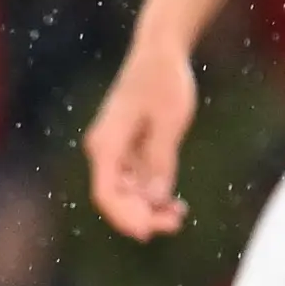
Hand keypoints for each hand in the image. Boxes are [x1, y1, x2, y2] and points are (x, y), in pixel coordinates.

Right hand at [84, 40, 197, 239]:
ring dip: (148, 209)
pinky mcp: (129, 148)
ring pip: (126, 192)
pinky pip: (136, 181)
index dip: (125, 217)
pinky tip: (175, 205)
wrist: (160, 52)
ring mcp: (116, 150)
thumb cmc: (165, 80)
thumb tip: (154, 199)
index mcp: (106, 143)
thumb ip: (161, 159)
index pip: (106, 192)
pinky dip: (152, 195)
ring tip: (179, 217)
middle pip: (115, 197)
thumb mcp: (170, 120)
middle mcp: (105, 150)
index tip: (149, 233)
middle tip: (176, 224)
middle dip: (141, 216)